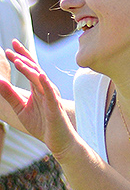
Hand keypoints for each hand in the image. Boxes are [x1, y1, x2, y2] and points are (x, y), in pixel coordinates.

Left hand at [0, 42, 79, 156]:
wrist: (59, 142)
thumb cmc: (42, 125)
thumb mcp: (21, 108)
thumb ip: (10, 95)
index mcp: (37, 89)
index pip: (29, 69)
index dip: (20, 57)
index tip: (9, 48)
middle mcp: (45, 90)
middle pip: (34, 69)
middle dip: (23, 58)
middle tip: (10, 48)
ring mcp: (51, 97)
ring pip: (40, 79)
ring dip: (30, 69)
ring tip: (18, 60)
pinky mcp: (55, 107)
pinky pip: (51, 93)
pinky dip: (46, 84)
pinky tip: (40, 75)